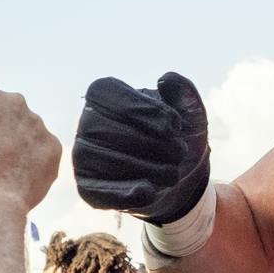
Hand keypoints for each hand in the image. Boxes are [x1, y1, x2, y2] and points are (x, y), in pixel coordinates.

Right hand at [72, 73, 211, 220]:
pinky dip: (126, 194)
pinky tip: (149, 192)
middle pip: (106, 129)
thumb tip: (166, 79)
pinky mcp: (87, 188)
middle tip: (179, 152)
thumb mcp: (190, 114)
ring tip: (172, 173)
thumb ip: (183, 92)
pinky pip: (99, 192)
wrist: (181, 181)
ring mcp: (83, 157)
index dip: (142, 110)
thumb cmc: (179, 139)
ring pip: (105, 161)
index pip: (108, 95)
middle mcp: (88, 124)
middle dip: (151, 143)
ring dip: (147, 169)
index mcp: (105, 96)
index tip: (174, 125)